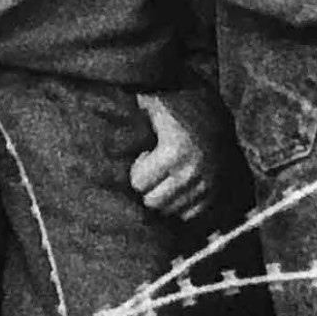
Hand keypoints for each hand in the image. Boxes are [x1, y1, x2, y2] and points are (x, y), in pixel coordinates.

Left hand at [130, 86, 229, 219]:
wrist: (214, 107)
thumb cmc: (174, 102)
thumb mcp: (149, 101)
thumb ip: (127, 115)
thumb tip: (99, 119)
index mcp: (173, 151)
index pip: (138, 184)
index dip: (135, 170)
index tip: (142, 156)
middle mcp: (192, 171)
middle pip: (154, 203)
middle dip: (147, 188)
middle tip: (151, 170)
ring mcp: (207, 183)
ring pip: (172, 210)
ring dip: (164, 197)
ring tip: (165, 175)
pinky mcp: (217, 190)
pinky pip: (192, 213)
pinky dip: (181, 204)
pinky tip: (177, 185)